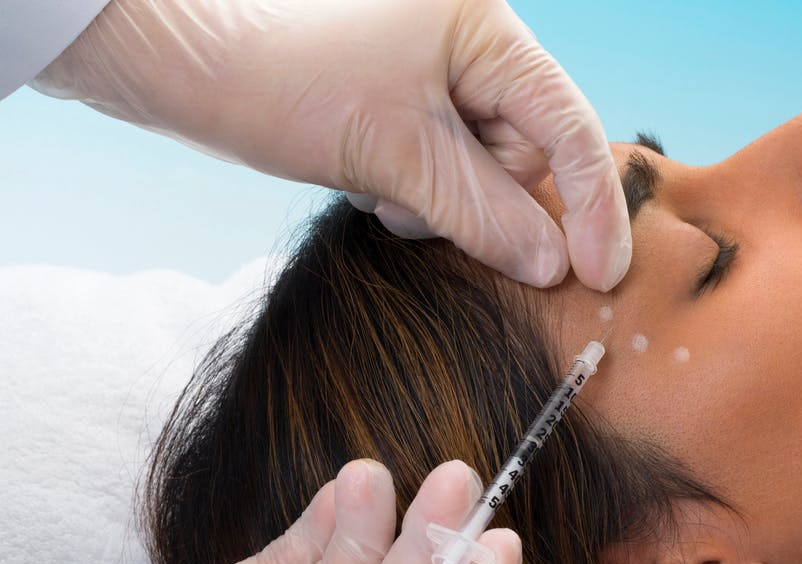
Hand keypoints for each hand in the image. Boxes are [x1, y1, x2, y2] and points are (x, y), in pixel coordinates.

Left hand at [31, 0, 631, 290]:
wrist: (183, 61)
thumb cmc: (284, 82)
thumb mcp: (396, 157)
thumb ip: (486, 214)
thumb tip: (554, 267)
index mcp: (486, 30)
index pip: (568, 127)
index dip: (591, 207)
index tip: (599, 276)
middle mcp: (474, 45)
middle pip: (528, 155)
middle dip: (486, 201)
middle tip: (418, 208)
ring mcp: (441, 74)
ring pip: (486, 172)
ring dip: (443, 203)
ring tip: (380, 187)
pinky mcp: (410, 104)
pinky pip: (448, 170)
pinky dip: (418, 194)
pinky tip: (372, 182)